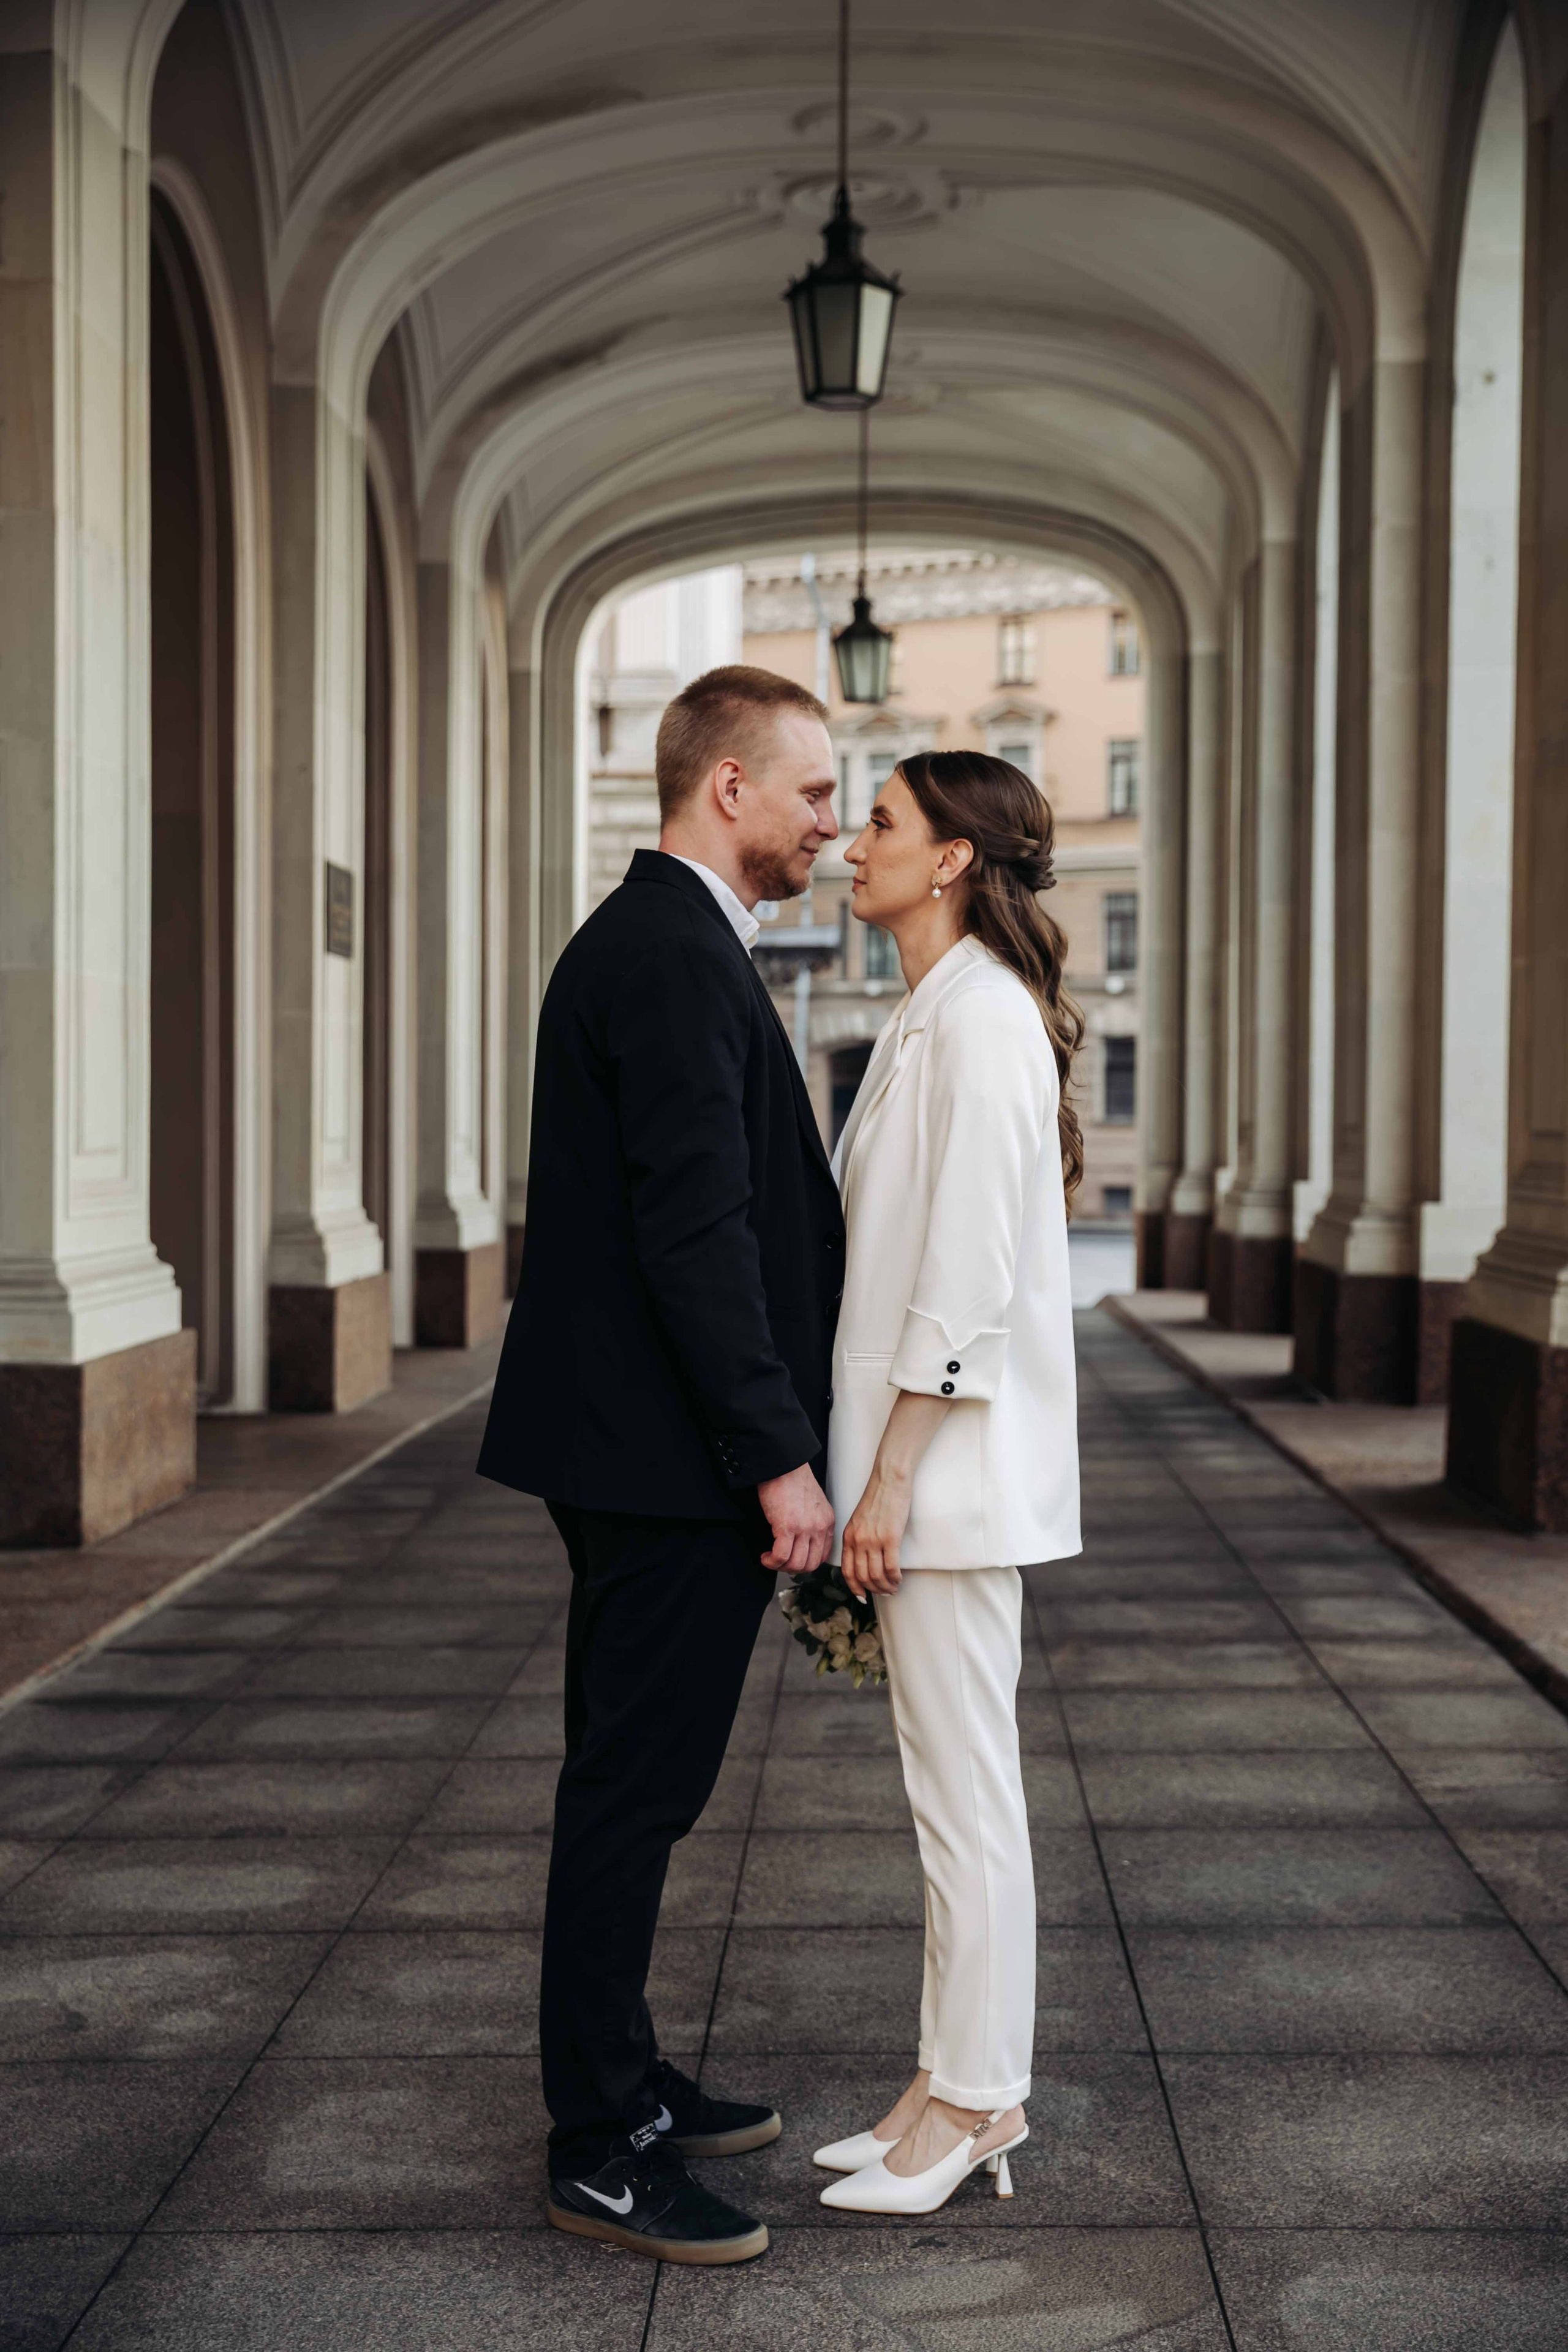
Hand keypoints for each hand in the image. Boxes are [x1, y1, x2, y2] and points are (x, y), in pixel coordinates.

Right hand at [757, 1462, 834, 1574]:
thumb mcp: (813, 1504)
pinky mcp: (787, 1527)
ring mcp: (804, 1528)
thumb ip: (812, 1523)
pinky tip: (765, 1556)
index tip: (793, 1560)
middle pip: (810, 1565)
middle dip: (793, 1569)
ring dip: (780, 1567)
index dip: (806, 1563)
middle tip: (780, 1562)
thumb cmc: (792, 1481)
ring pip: (796, 1564)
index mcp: (827, 1521)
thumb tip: (801, 1544)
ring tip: (770, 1559)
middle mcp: (819, 1527)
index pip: (822, 1556)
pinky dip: (771, 1561)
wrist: (782, 1465)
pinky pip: (781, 1556)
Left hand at [841, 1464, 911, 1598]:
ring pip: (877, 1575)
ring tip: (893, 1588)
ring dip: (886, 1587)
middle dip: (874, 1590)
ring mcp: (873, 1540)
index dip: (855, 1587)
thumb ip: (858, 1538)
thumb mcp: (859, 1520)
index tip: (862, 1596)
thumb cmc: (877, 1497)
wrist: (889, 1480)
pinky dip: (895, 1578)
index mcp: (848, 1537)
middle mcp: (858, 1541)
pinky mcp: (890, 1538)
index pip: (847, 1571)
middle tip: (884, 1593)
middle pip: (862, 1577)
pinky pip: (891, 1567)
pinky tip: (899, 1579)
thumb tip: (864, 1559)